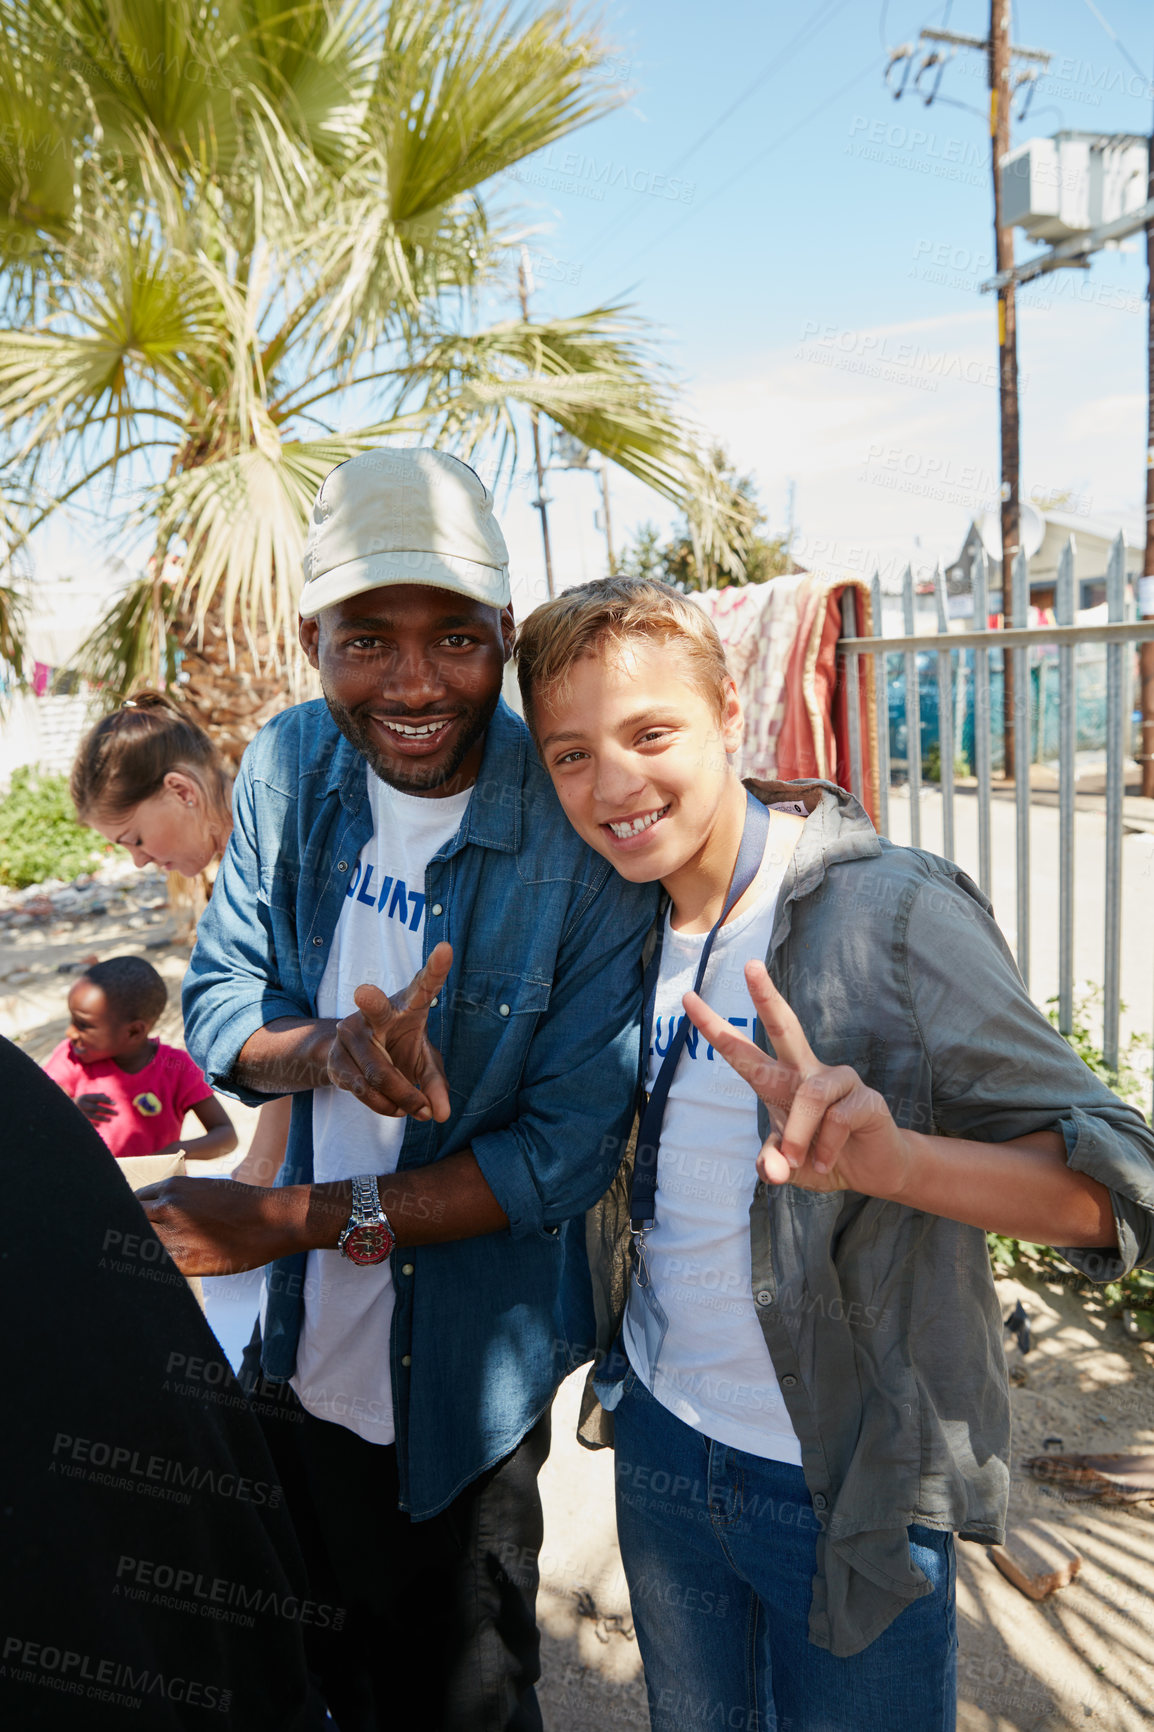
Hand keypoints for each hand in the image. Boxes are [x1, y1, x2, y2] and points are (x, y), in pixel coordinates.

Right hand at [76, 1092, 115, 1125]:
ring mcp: (79, 1112)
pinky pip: (87, 1122)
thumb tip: (109, 1097)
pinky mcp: (77, 1119)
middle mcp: (81, 1104)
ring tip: (110, 1120)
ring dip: (102, 1118)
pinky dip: (93, 1124)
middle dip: (107, 1111)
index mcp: (84, 1097)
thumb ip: (97, 1096)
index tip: (115, 1103)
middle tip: (117, 1113)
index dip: (106, 1100)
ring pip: (92, 1116)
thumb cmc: (79, 1102)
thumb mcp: (87, 1097)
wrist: (63, 1108)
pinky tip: (99, 1125)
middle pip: (96, 1107)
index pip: (97, 1098)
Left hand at [136, 1176, 308, 1275]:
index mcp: (172, 1188)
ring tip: (134, 1262)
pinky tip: (154, 1272)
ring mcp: (174, 1235)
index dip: (127, 1215)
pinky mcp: (184, 1260)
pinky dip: (150, 1269)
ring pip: (136, 1246)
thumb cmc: (243, 1203)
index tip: (127, 1225)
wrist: (272, 1219)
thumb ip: (176, 1198)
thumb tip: (154, 1212)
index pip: (131, 1202)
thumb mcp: (204, 1188)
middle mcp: (167, 1208)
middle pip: (127, 1222)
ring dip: (136, 1252)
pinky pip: (153, 1266)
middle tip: (122, 1246)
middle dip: (125, 1232)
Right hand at [326, 941, 452, 1121]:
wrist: (356, 1056)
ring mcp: (350, 1033)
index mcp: (407, 1004)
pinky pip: (363, 1089)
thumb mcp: (424, 1062)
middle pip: (374, 1007)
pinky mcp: (336, 1059)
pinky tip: (397, 1109)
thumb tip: (442, 1114)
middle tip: (364, 993)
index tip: (447, 949)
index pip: (424, 985)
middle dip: (370, 1000)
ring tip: (419, 1110)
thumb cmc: (400, 1049)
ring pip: (378, 1073)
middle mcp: (374, 1012)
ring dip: (404, 1099)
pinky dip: (386, 1106)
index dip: (436, 968)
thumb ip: (436, 1084)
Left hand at [682, 961, 913, 1198]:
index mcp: (780, 1082)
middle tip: (750, 966)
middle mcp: (806, 1072)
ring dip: (799, 1136)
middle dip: (767, 996)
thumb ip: (772, 1163)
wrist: (872, 1171)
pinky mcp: (865, 1098)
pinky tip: (829, 1164)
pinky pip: (837, 1120)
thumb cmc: (822, 1157)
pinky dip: (826, 1150)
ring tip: (801, 1163)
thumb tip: (774, 1171)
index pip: (743, 1052)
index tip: (687, 999)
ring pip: (811, 1095)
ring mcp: (838, 1081)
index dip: (715, 1028)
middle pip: (785, 1026)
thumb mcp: (788, 1166)